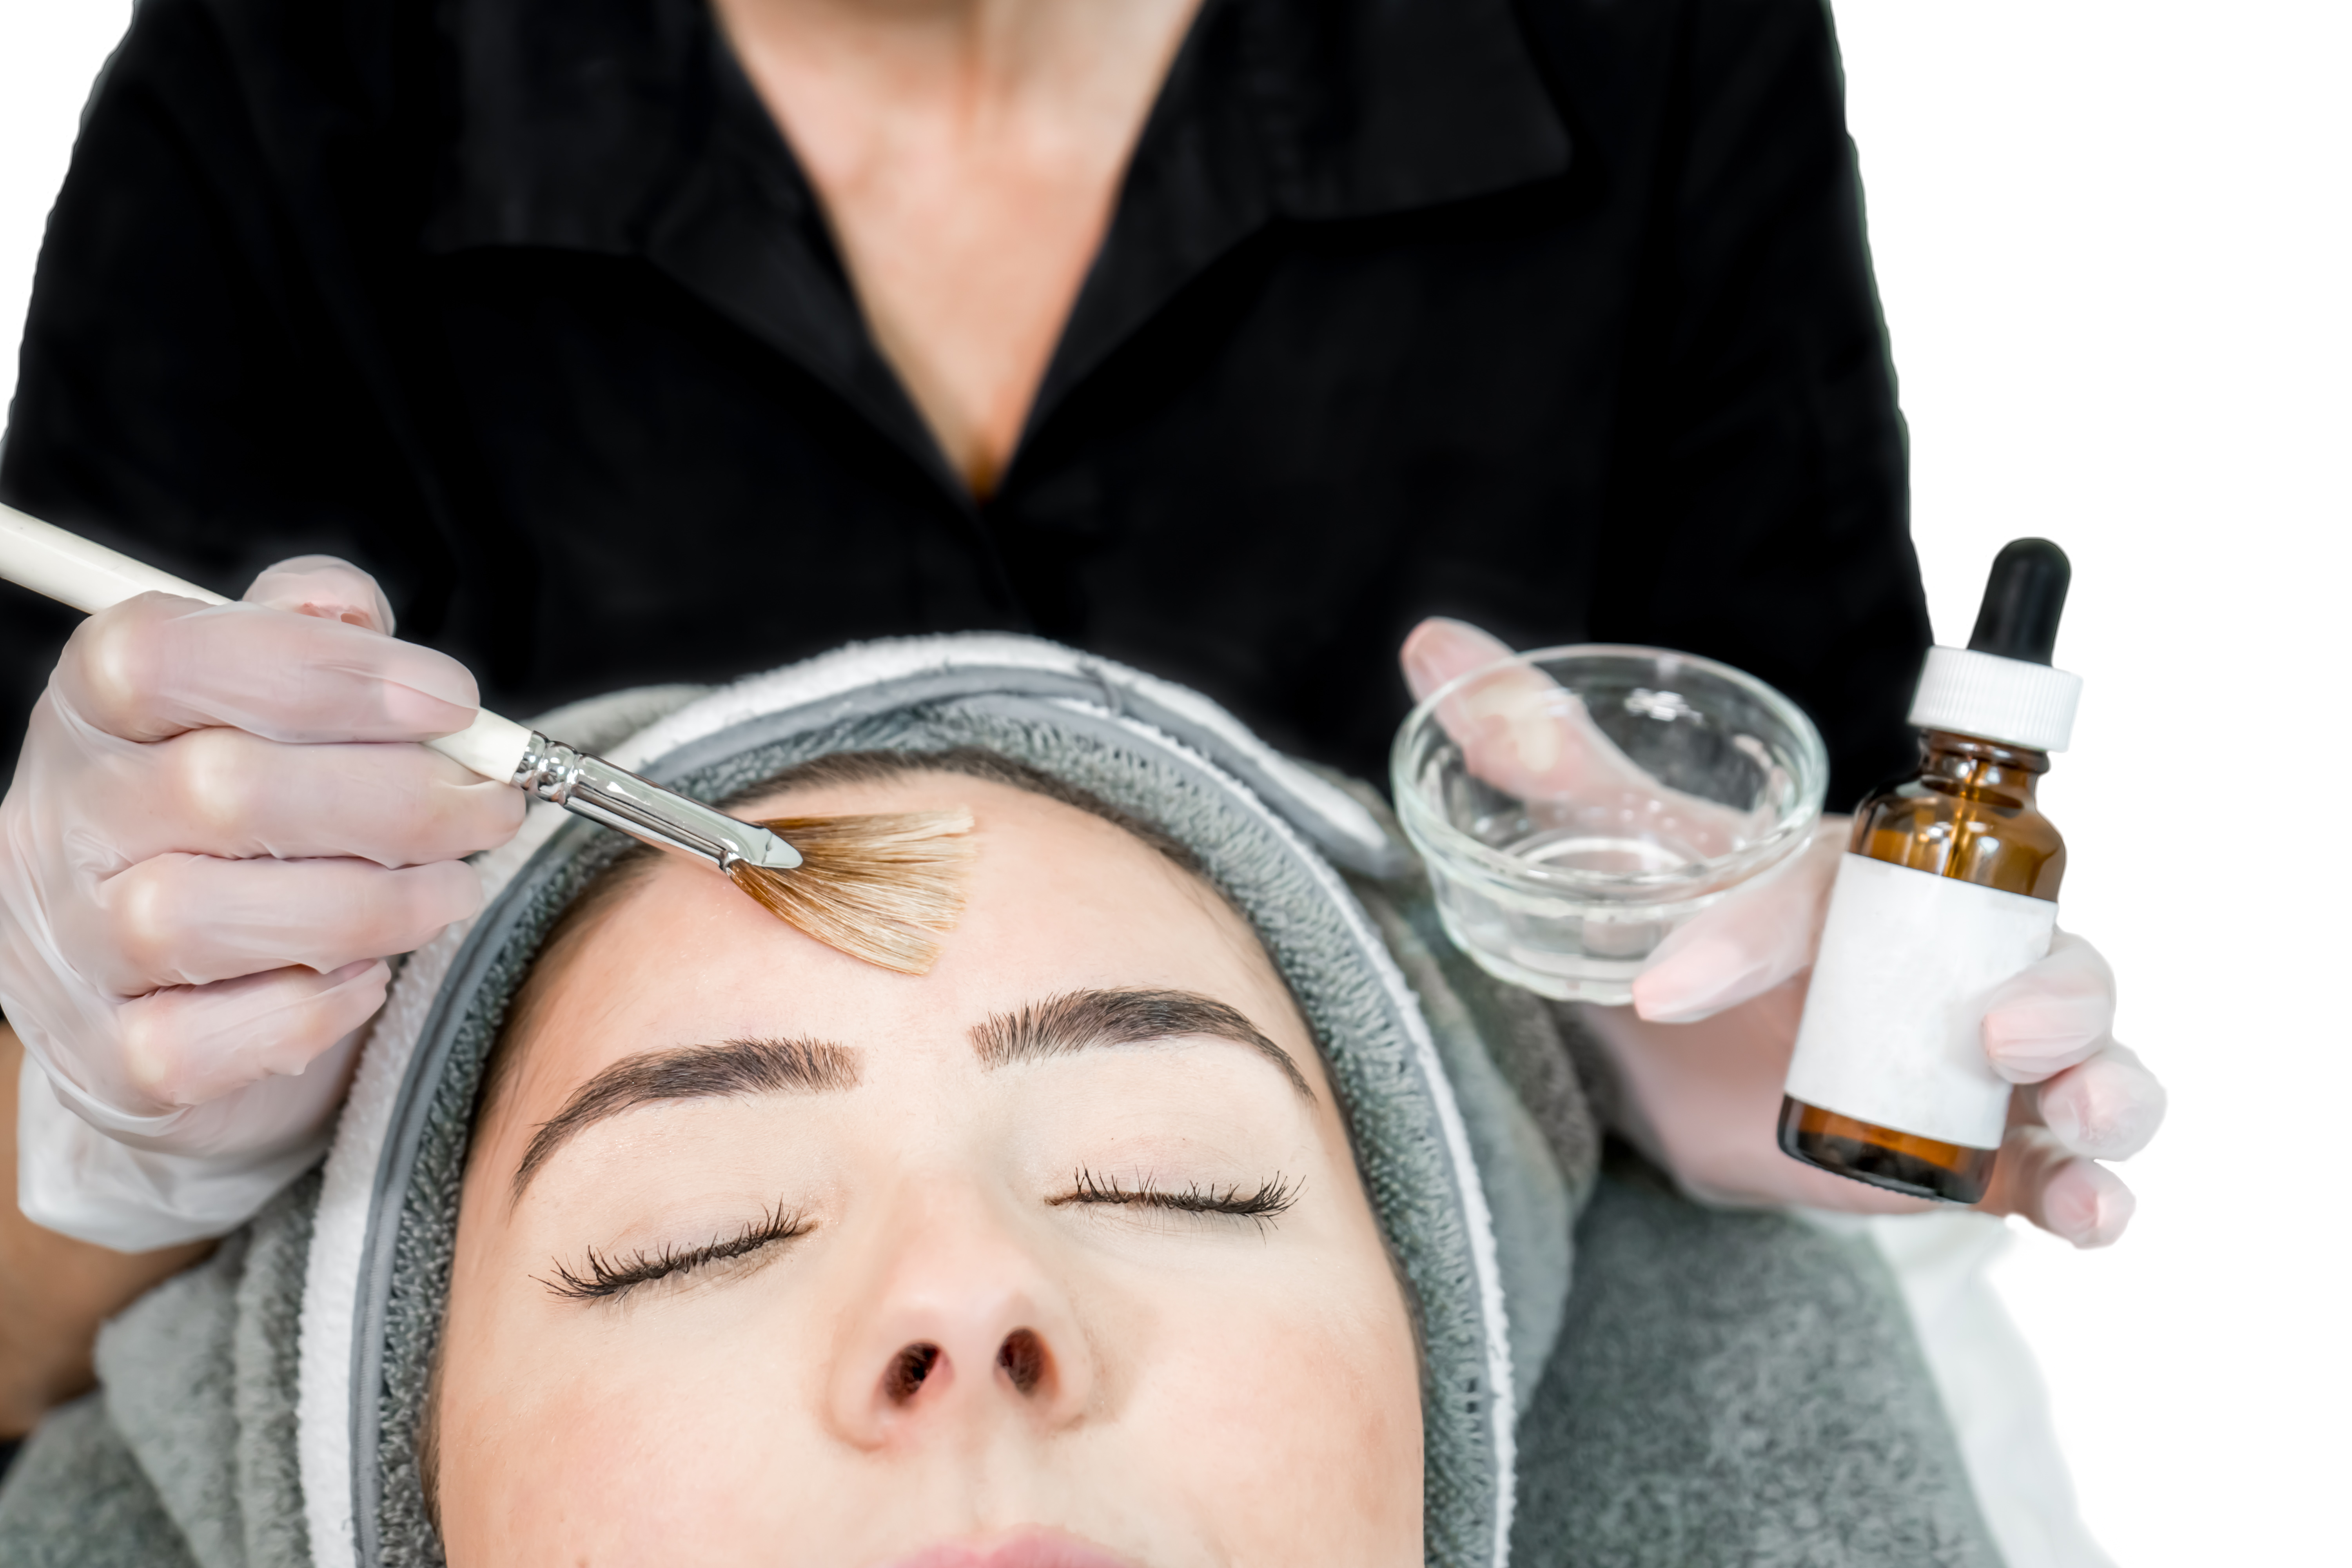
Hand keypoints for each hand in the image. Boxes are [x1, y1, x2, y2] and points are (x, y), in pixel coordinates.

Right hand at [0, 557, 524, 1241]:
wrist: (164, 984)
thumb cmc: (244, 816)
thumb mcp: (267, 703)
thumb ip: (310, 636)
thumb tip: (349, 605)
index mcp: (95, 709)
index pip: (169, 656)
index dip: (327, 671)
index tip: (455, 703)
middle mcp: (60, 821)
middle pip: (220, 789)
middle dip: (397, 799)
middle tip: (492, 810)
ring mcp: (70, 947)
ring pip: (206, 918)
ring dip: (371, 906)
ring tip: (450, 892)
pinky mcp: (110, 1058)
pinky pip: (204, 1041)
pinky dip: (313, 1011)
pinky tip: (367, 979)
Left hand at [1399, 616, 2165, 1245]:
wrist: (1698, 1055)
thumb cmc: (1686, 927)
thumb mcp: (1621, 851)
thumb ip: (1540, 757)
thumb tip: (1431, 651)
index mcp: (1858, 867)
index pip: (1817, 891)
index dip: (1744, 937)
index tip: (1665, 991)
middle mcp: (1950, 948)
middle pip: (2041, 950)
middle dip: (2046, 988)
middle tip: (1995, 1028)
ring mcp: (1982, 1047)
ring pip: (2089, 1047)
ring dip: (2104, 1079)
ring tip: (2079, 1111)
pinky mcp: (1984, 1142)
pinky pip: (2065, 1163)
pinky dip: (2090, 1189)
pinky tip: (2088, 1215)